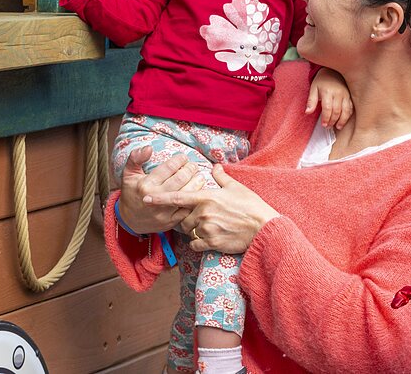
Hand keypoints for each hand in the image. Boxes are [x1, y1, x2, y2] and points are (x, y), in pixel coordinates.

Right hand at [115, 147, 203, 234]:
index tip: (183, 157)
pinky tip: (198, 191)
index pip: (168, 168)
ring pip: (187, 193)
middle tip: (193, 165)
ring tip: (199, 175)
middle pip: (180, 179)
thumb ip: (136, 158)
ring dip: (196, 182)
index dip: (179, 160)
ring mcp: (165, 211)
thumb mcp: (128, 173)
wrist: (130, 219)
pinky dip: (195, 199)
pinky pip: (188, 208)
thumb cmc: (131, 193)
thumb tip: (149, 148)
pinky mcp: (172, 221)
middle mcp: (156, 198)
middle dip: (190, 169)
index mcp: (146, 185)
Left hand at [153, 165, 279, 254]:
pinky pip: (195, 244)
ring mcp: (206, 229)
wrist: (264, 228)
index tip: (146, 198)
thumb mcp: (236, 187)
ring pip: (188, 231)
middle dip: (186, 218)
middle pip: (182, 217)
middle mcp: (203, 213)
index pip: (177, 197)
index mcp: (206, 197)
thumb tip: (215, 166)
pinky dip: (197, 242)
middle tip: (199, 217)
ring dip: (192, 230)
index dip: (160, 198)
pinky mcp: (212, 242)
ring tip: (208, 227)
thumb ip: (221, 177)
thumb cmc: (252, 206)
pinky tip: (207, 239)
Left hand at [306, 67, 353, 128]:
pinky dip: (348, 115)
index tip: (324, 125)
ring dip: (342, 120)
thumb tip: (307, 112)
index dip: (326, 118)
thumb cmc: (321, 81)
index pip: (327, 108)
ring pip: (346, 111)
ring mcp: (346, 95)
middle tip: (328, 127)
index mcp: (327, 92)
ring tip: (337, 127)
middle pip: (337, 111)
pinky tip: (344, 120)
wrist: (332, 72)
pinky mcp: (350, 96)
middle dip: (332, 121)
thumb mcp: (313, 88)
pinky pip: (351, 107)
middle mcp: (338, 94)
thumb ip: (311, 101)